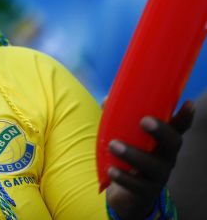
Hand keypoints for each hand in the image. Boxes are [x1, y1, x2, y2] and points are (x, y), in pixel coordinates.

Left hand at [105, 101, 194, 218]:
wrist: (128, 194)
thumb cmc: (129, 158)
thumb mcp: (126, 139)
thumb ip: (118, 120)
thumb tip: (107, 101)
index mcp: (163, 142)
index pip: (178, 128)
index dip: (185, 117)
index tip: (188, 104)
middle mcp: (166, 157)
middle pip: (172, 144)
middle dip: (161, 131)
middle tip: (144, 121)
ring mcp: (157, 176)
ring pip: (152, 166)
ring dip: (132, 154)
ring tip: (113, 145)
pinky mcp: (145, 192)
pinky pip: (137, 186)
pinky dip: (123, 177)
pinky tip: (112, 170)